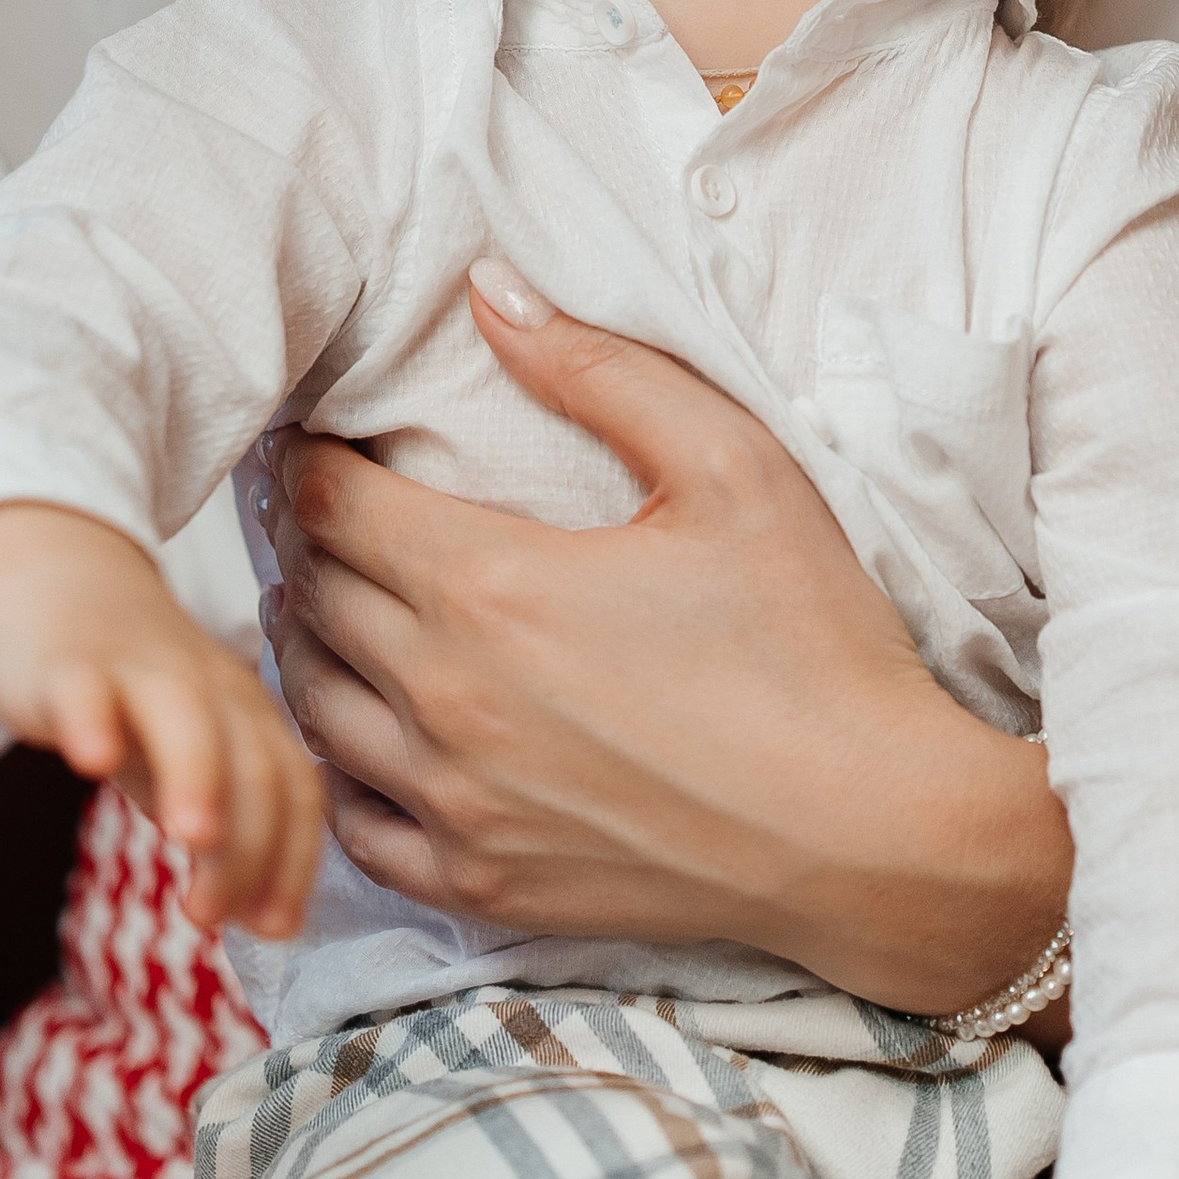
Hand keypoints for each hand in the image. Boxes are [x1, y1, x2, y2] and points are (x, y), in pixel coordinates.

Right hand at [0, 500, 325, 935]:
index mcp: (251, 717)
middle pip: (251, 760)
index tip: (275, 928)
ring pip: (185, 714)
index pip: (296, 790)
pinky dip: (92, 717)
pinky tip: (91, 758)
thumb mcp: (195, 762)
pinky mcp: (69, 663)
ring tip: (189, 838)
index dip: (292, 861)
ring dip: (196, 775)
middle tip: (213, 915)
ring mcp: (140, 671)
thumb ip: (233, 832)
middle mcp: (209, 689)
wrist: (60, 586)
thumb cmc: (140, 700)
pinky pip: (85, 685)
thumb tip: (272, 919)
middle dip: (246, 842)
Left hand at [257, 268, 1071, 1010]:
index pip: (333, 504)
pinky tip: (367, 729)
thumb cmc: (813, 641)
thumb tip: (489, 291)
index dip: (312, 460)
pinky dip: (338, 764)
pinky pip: (355, 821)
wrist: (873, 834)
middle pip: (313, 596)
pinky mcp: (483, 887)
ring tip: (332, 597)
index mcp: (491, 586)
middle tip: (323, 504)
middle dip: (305, 537)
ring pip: (316, 707)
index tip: (321, 437)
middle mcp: (446, 701)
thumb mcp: (731, 466)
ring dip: (310, 641)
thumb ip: (599, 370)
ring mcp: (456, 806)